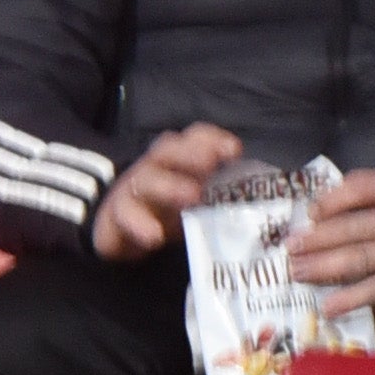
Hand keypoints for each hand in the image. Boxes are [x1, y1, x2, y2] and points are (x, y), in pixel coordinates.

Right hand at [89, 125, 242, 263]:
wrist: (118, 225)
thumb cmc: (167, 207)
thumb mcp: (196, 199)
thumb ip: (220, 194)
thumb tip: (258, 201)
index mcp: (178, 158)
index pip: (194, 137)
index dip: (213, 139)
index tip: (234, 151)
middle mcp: (155, 166)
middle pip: (169, 151)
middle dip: (191, 154)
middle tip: (211, 163)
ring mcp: (134, 188)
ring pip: (147, 179)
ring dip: (169, 186)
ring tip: (191, 196)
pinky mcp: (117, 214)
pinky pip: (125, 214)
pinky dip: (140, 224)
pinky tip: (155, 236)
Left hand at [283, 167, 374, 311]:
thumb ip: (370, 191)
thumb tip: (319, 210)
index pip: (360, 188)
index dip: (329, 201)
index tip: (309, 215)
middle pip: (353, 228)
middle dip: (316, 240)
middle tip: (290, 249)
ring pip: (360, 259)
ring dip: (323, 267)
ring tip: (297, 272)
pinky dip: (351, 298)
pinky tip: (328, 306)